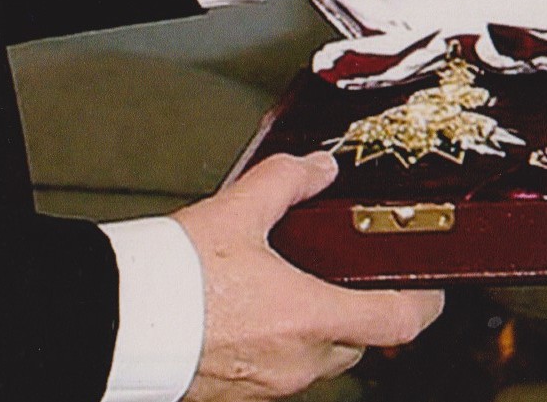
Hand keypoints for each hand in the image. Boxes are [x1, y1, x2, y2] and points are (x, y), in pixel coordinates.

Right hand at [176, 152, 441, 399]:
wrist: (116, 325)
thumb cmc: (175, 277)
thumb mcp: (238, 209)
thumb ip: (287, 181)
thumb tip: (320, 168)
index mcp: (312, 319)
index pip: (400, 323)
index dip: (425, 303)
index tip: (430, 286)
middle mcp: (298, 362)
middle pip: (360, 342)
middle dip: (362, 310)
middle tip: (349, 275)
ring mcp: (268, 387)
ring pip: (319, 360)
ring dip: (318, 328)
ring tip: (292, 288)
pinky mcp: (237, 399)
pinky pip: (280, 374)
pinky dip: (281, 345)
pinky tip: (253, 314)